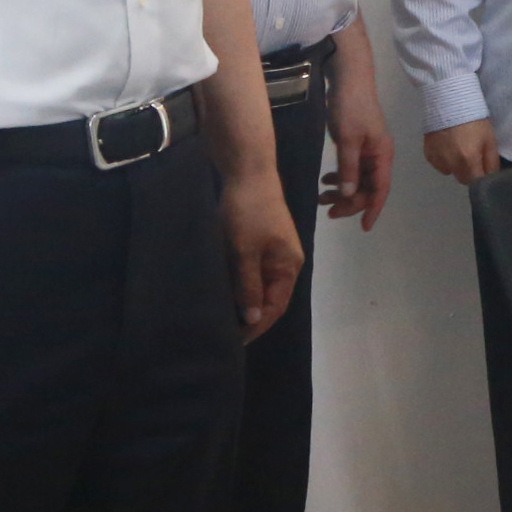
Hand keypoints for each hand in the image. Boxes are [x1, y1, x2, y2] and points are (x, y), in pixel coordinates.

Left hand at [221, 170, 304, 340]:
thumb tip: (253, 318)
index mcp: (289, 266)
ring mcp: (274, 251)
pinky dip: (240, 283)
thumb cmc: (248, 211)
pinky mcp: (261, 242)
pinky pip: (253, 271)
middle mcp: (286, 261)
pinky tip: (225, 289)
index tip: (234, 340)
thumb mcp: (245, 251)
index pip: (275, 307)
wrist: (248, 171)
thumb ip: (249, 285)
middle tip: (224, 332)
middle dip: (250, 316)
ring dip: (244, 300)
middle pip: (270, 298)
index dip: (256, 325)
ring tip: (223, 315)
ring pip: (260, 285)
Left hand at [323, 77, 394, 229]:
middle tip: (327, 210)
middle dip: (350, 202)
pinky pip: (351, 168)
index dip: (373, 209)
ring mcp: (368, 150)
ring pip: (358, 179)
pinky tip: (326, 180)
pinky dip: (340, 177)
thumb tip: (349, 195)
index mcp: (382, 155)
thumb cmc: (351, 107)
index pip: (381, 189)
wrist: (349, 79)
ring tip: (321, 197)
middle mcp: (378, 156)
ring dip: (342, 191)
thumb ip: (349, 168)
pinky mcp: (358, 144)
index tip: (364, 227)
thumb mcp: (348, 139)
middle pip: (368, 187)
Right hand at [422, 117, 502, 184]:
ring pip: (449, 171)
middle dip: (468, 171)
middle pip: (462, 178)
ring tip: (458, 147)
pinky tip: (447, 144)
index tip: (483, 166)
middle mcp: (451, 164)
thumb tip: (491, 176)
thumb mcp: (490, 139)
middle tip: (471, 154)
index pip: (475, 182)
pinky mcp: (428, 154)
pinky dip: (444, 158)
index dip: (481, 175)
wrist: (449, 101)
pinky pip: (438, 164)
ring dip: (455, 165)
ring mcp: (437, 160)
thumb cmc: (474, 119)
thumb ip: (492, 161)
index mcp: (468, 161)